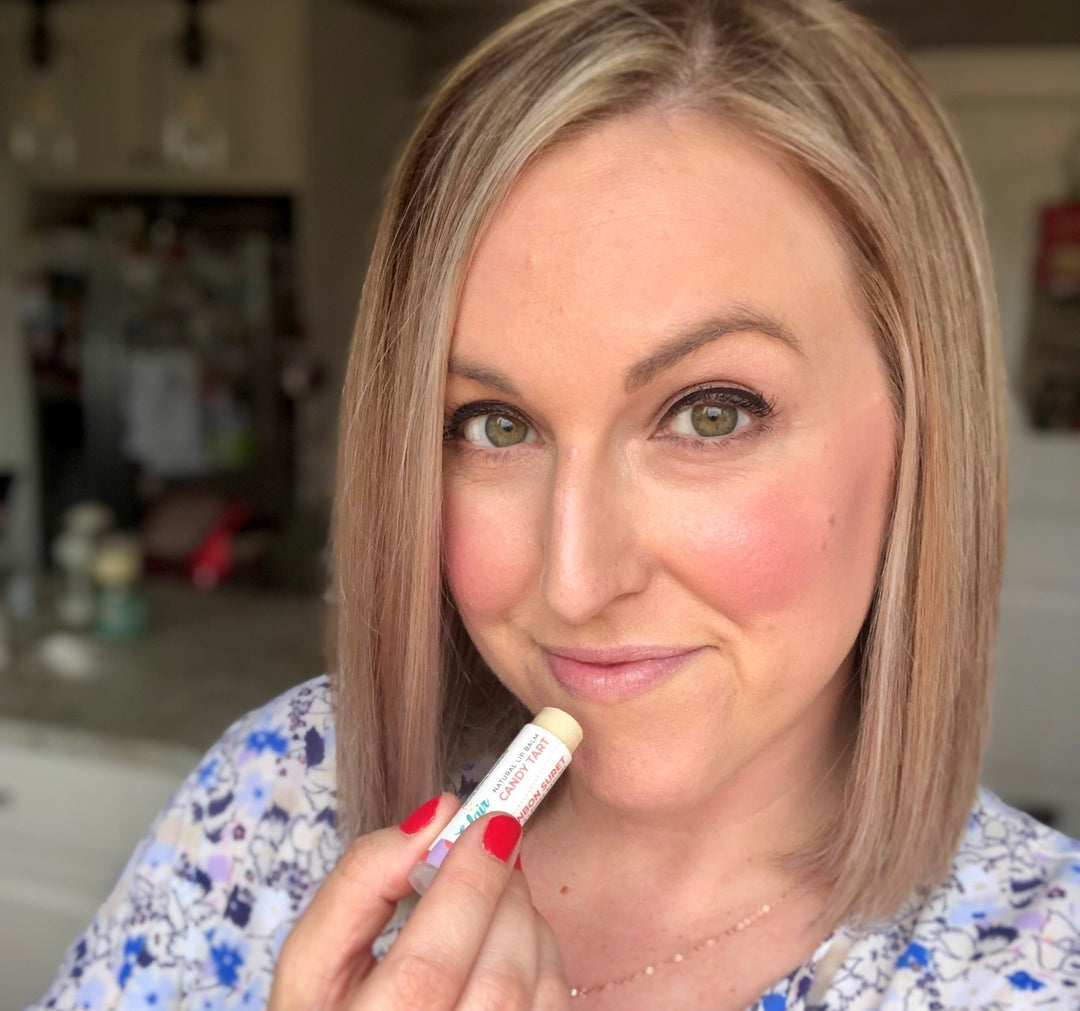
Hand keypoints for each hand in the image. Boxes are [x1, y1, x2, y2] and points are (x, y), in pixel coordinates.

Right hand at [268, 793, 570, 1009]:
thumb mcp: (315, 958)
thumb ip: (362, 880)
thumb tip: (439, 816)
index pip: (425, 973)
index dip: (468, 890)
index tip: (490, 824)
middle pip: (496, 985)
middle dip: (504, 897)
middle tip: (494, 849)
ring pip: (536, 995)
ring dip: (527, 922)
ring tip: (494, 896)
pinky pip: (554, 1008)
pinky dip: (544, 958)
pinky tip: (508, 941)